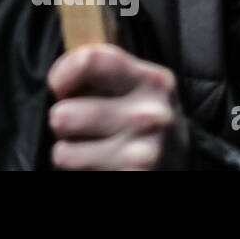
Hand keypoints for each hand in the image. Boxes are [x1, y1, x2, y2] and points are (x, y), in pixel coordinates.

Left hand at [47, 43, 189, 169]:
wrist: (180, 158)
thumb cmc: (140, 113)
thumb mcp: (132, 81)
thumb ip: (99, 69)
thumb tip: (59, 82)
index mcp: (151, 81)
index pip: (90, 61)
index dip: (61, 74)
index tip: (62, 88)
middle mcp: (151, 116)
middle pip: (64, 115)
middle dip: (62, 120)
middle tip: (83, 124)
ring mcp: (143, 154)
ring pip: (64, 153)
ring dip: (69, 150)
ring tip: (92, 145)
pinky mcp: (133, 177)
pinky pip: (75, 173)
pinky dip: (81, 170)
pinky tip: (102, 163)